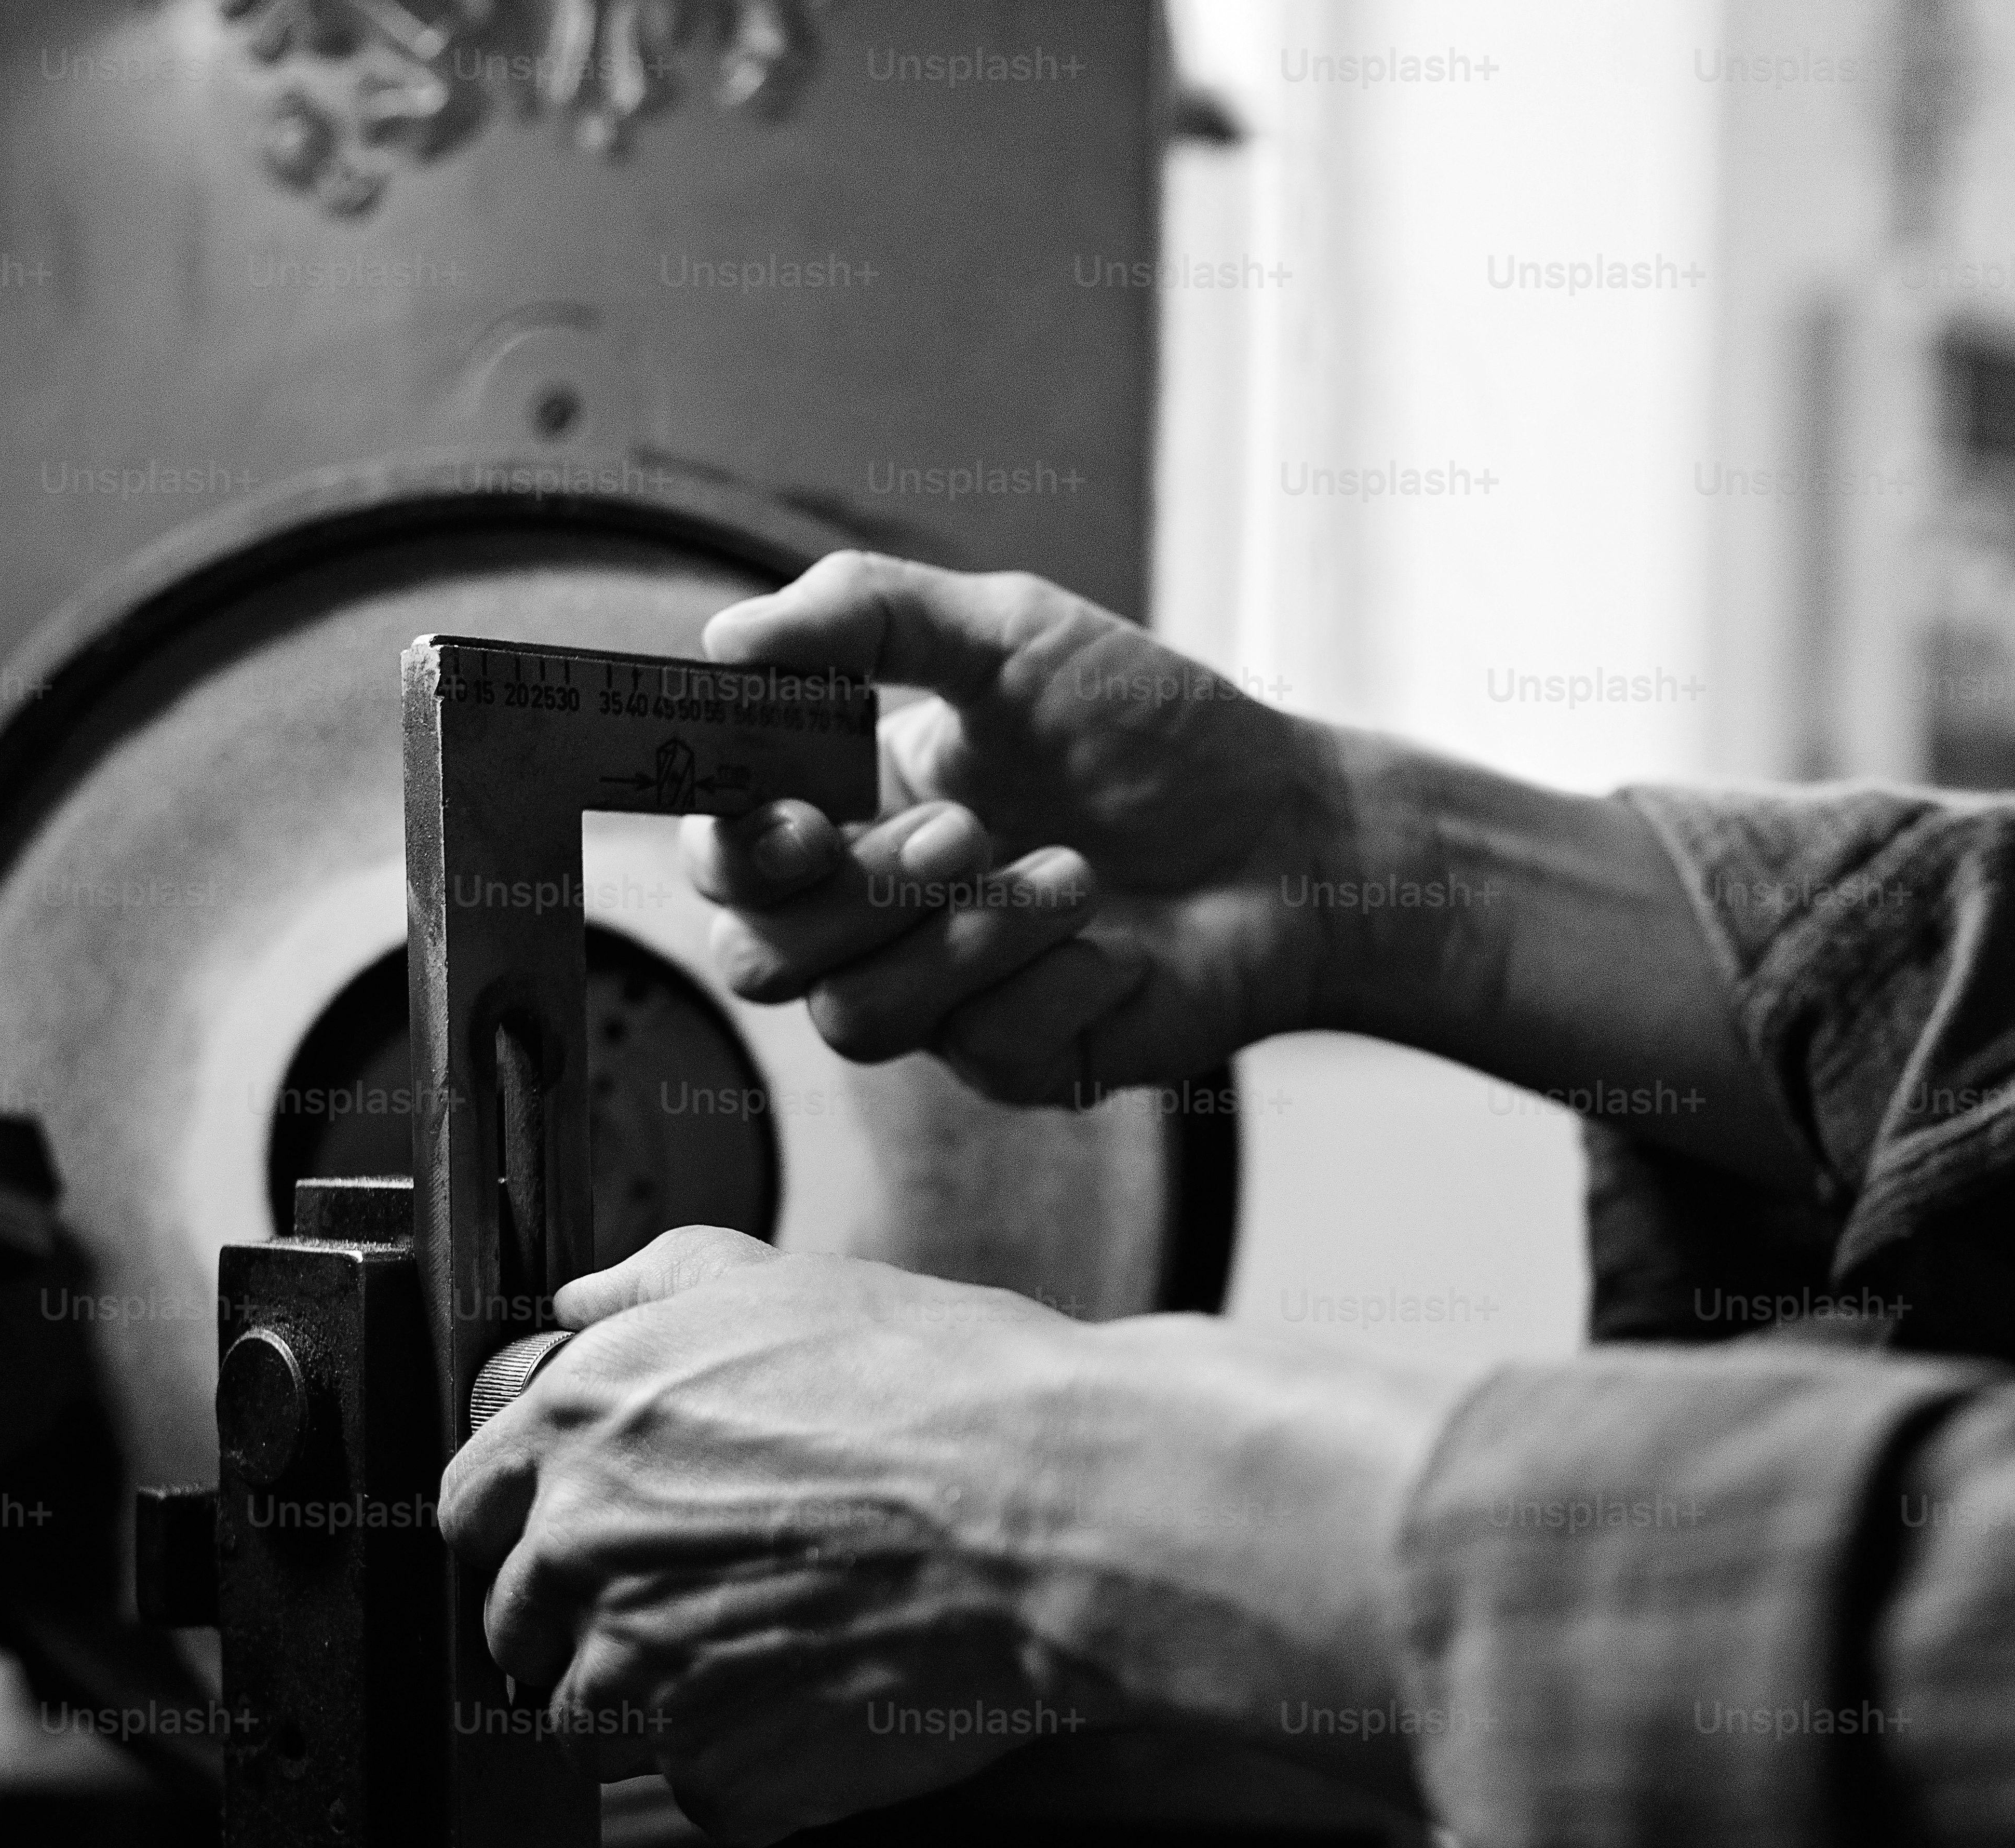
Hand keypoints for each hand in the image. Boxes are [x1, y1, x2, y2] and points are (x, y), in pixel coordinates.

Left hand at [436, 1226, 1134, 1838]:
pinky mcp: (719, 1775)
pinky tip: (830, 1701)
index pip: (471, 1512)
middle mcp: (583, 1555)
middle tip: (712, 1597)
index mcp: (575, 1431)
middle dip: (595, 1621)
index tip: (588, 1540)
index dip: (529, 1528)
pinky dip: (758, 1768)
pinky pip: (705, 1793)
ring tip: (781, 1652)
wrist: (1054, 1514)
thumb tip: (586, 1300)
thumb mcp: (779, 1283)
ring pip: (598, 1725)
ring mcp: (643, 1679)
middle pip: (524, 1629)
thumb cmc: (943, 1395)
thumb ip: (653, 1288)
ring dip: (668, 1703)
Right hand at [681, 553, 1347, 1104]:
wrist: (1291, 834)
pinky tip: (1124, 945)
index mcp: (853, 809)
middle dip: (858, 895)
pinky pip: (982, 1052)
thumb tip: (723, 638)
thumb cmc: (1155, 730)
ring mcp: (941, 1002)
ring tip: (1077, 875)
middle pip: (762, 957)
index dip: (731, 847)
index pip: (725, 858)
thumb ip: (866, 615)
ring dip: (970, 939)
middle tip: (966, 830)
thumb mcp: (1011, 633)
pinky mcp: (1015, 1065)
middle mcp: (878, 917)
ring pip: (859, 1020)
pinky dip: (1060, 982)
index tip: (798, 812)